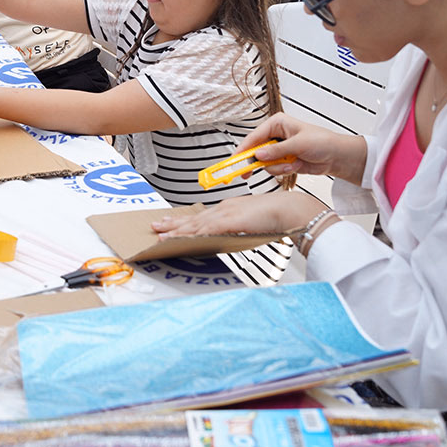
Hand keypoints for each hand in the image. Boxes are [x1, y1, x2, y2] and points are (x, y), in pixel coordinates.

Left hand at [151, 190, 325, 240]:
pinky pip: (207, 229)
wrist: (290, 209)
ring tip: (160, 234)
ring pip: (196, 223)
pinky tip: (181, 237)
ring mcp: (227, 213)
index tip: (172, 223)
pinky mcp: (231, 220)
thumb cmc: (277, 215)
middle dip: (174, 223)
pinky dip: (192, 233)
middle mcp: (224, 209)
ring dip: (177, 230)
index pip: (203, 216)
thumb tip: (231, 236)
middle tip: (156, 226)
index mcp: (230, 209)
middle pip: (194, 218)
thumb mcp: (253, 222)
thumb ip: (241, 228)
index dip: (186, 221)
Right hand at [234, 112, 366, 184]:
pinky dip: (283, 171)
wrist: (337, 157)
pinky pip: (275, 169)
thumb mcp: (298, 144)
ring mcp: (279, 150)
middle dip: (260, 161)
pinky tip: (295, 166)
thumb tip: (258, 155)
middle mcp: (275, 136)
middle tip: (247, 173)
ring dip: (277, 167)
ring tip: (291, 164)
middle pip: (256, 151)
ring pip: (265, 163)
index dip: (243, 150)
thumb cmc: (323, 142)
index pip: (254, 137)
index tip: (235, 160)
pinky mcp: (284, 161)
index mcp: (276, 124)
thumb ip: (277, 151)